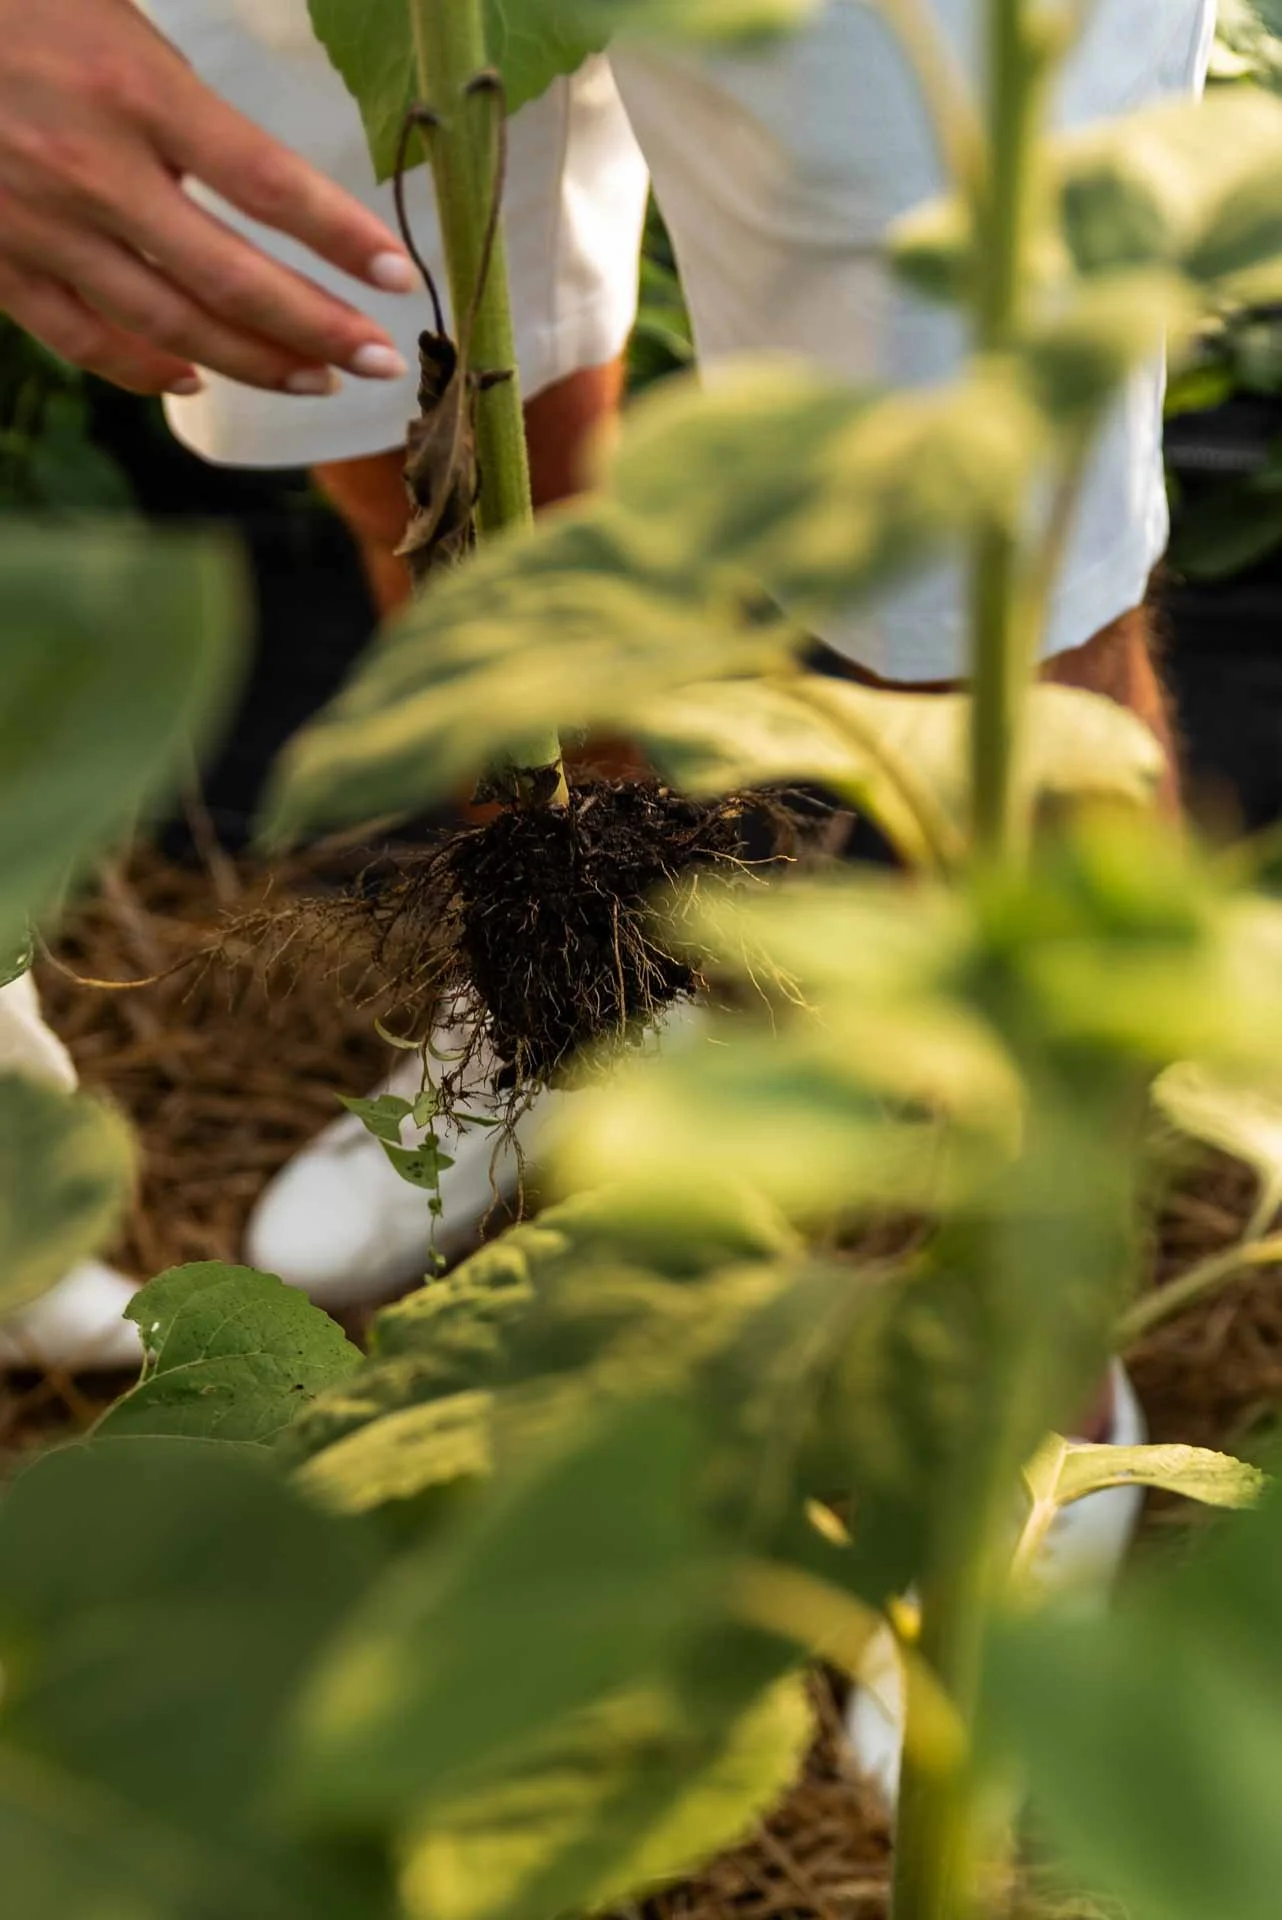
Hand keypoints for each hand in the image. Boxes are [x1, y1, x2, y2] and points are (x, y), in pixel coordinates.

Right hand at [0, 0, 416, 394]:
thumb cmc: (16, 2)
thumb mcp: (111, 7)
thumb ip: (187, 84)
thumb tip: (269, 160)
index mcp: (133, 86)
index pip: (268, 183)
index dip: (341, 238)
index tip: (398, 278)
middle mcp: (93, 170)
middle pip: (232, 278)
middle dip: (318, 328)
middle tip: (380, 363)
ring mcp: (40, 226)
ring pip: (169, 326)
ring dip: (253, 362)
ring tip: (316, 378)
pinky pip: (83, 339)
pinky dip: (143, 370)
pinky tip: (190, 379)